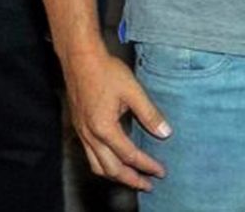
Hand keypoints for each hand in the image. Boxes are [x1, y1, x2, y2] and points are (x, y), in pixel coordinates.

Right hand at [63, 50, 169, 189]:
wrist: (80, 59)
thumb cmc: (105, 71)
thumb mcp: (133, 91)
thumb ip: (149, 114)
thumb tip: (165, 133)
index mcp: (104, 128)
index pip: (129, 156)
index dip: (147, 165)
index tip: (160, 172)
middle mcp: (90, 135)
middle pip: (111, 169)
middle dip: (130, 180)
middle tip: (147, 185)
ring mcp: (82, 133)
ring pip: (97, 166)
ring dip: (115, 176)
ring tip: (132, 178)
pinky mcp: (79, 128)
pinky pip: (90, 156)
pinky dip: (104, 165)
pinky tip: (114, 160)